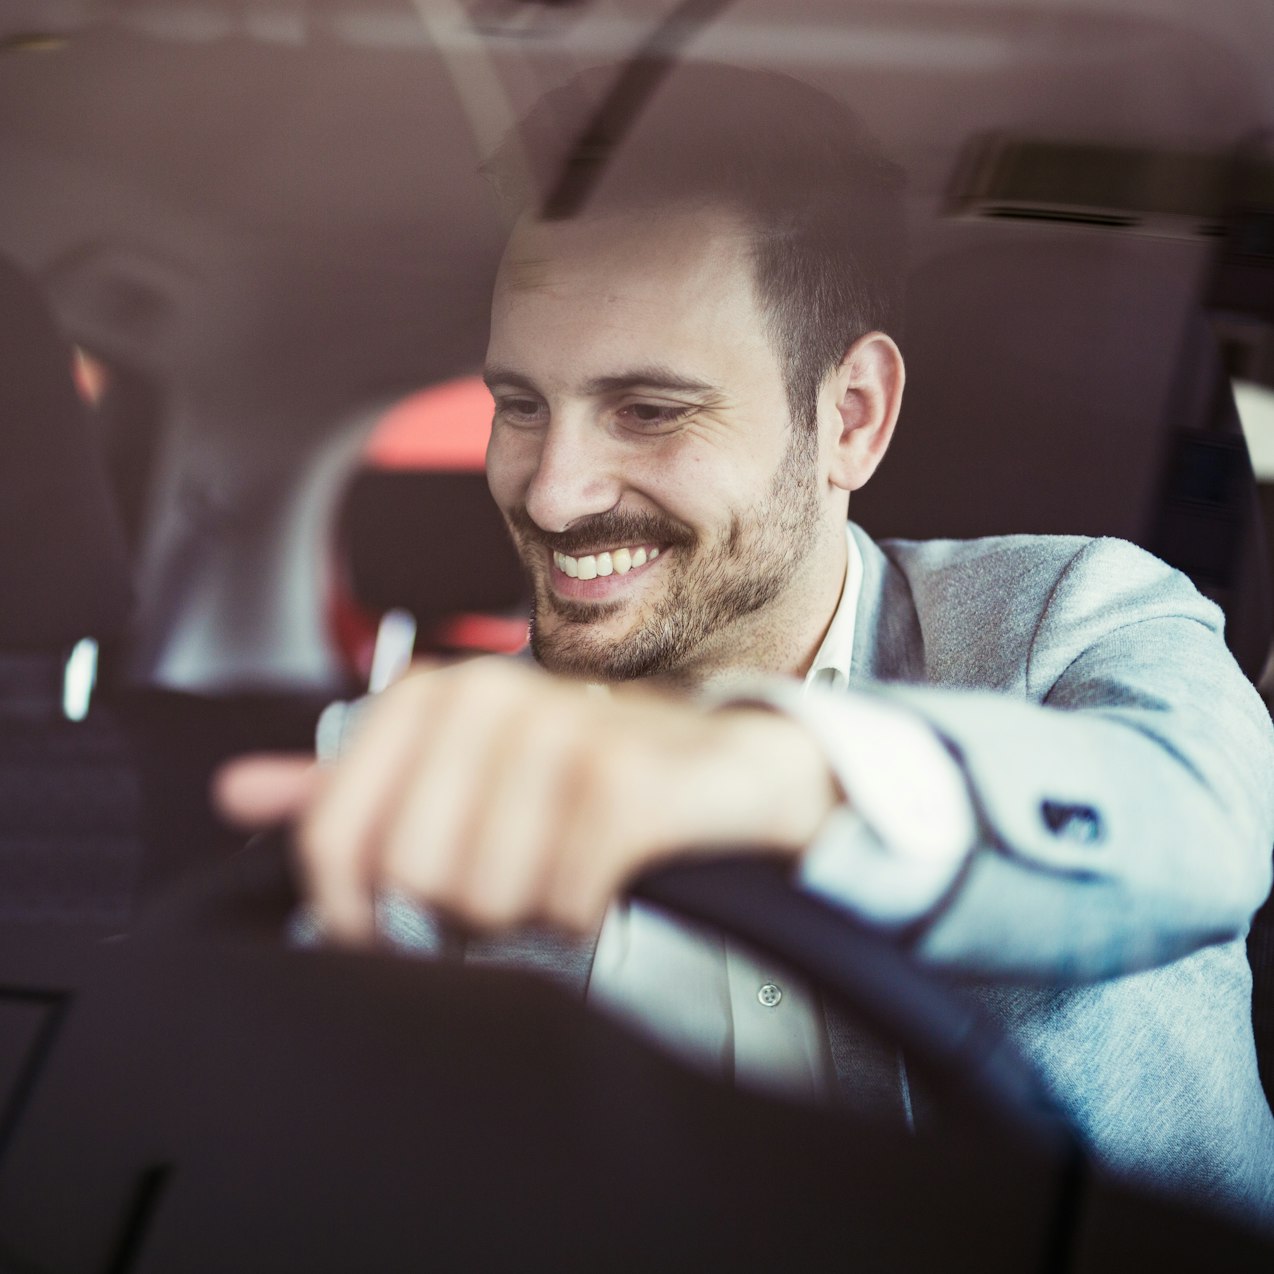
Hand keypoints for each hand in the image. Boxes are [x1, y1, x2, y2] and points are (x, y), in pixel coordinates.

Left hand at [215, 659, 838, 941]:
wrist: (726, 769)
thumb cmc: (585, 775)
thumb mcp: (462, 771)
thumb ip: (353, 784)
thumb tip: (234, 791)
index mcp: (434, 694)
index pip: (333, 836)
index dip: (351, 911)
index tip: (390, 930)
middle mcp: (491, 695)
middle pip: (411, 878)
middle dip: (461, 913)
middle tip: (512, 885)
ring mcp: (561, 730)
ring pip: (483, 897)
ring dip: (527, 915)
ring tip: (560, 875)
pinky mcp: (624, 779)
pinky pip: (561, 902)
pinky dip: (581, 915)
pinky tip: (603, 883)